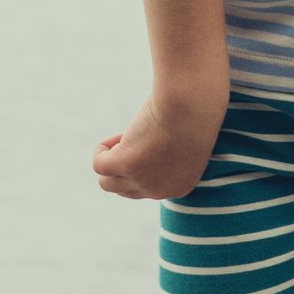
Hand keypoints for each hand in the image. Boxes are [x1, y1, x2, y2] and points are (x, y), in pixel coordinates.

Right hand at [93, 93, 225, 200]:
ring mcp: (142, 180)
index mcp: (181, 185)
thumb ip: (169, 152)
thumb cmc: (194, 111)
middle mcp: (160, 190)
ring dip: (110, 162)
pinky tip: (120, 134)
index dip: (143, 165)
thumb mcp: (186, 139)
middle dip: (126, 166)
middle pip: (126, 190)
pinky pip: (99, 165)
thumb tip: (146, 149)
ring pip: (108, 183)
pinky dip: (102, 149)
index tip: (152, 143)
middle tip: (139, 139)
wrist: (191, 103)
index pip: (150, 189)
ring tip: (125, 139)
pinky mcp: (126, 164)